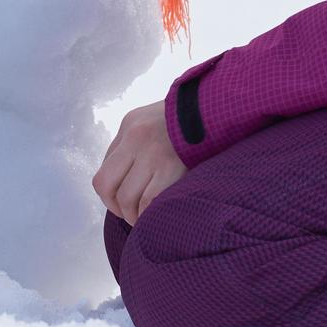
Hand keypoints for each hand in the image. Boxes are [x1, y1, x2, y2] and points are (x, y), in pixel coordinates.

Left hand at [92, 100, 188, 226]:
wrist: (223, 108)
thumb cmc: (193, 122)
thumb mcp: (156, 121)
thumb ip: (138, 145)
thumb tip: (126, 179)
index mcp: (130, 125)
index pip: (104, 169)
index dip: (110, 195)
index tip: (124, 204)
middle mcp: (136, 136)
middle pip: (107, 185)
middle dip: (116, 208)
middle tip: (133, 216)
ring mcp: (153, 152)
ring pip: (126, 198)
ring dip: (134, 216)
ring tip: (148, 218)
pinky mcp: (172, 166)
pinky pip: (149, 202)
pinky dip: (150, 215)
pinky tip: (159, 216)